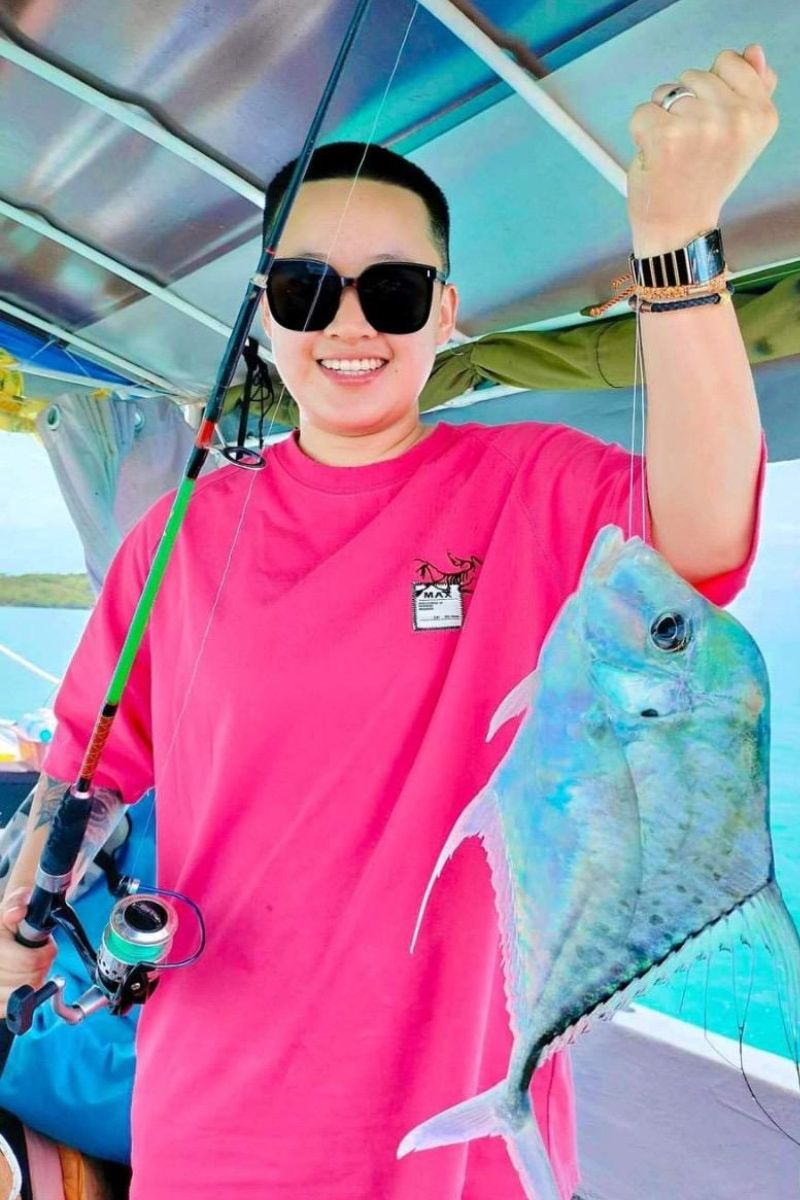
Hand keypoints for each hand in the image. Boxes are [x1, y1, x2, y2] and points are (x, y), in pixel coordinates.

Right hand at [0, 887, 55, 1017]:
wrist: (4, 929)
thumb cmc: (13, 917)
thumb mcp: (18, 901)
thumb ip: (18, 902)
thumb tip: (17, 912)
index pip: (28, 961)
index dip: (44, 955)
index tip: (48, 946)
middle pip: (27, 979)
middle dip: (41, 967)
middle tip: (42, 956)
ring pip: (21, 994)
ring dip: (34, 981)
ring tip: (33, 967)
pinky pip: (8, 1007)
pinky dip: (22, 997)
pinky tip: (23, 982)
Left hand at [627, 44, 778, 255]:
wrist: (680, 227)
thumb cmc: (704, 181)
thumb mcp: (739, 135)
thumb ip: (751, 90)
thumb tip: (753, 51)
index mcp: (761, 114)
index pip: (728, 61)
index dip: (710, 90)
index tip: (711, 127)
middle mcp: (737, 118)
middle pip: (694, 74)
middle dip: (685, 104)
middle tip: (691, 146)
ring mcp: (701, 125)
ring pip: (666, 91)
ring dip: (662, 118)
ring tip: (674, 152)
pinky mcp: (666, 136)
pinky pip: (642, 112)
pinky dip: (640, 133)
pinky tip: (655, 158)